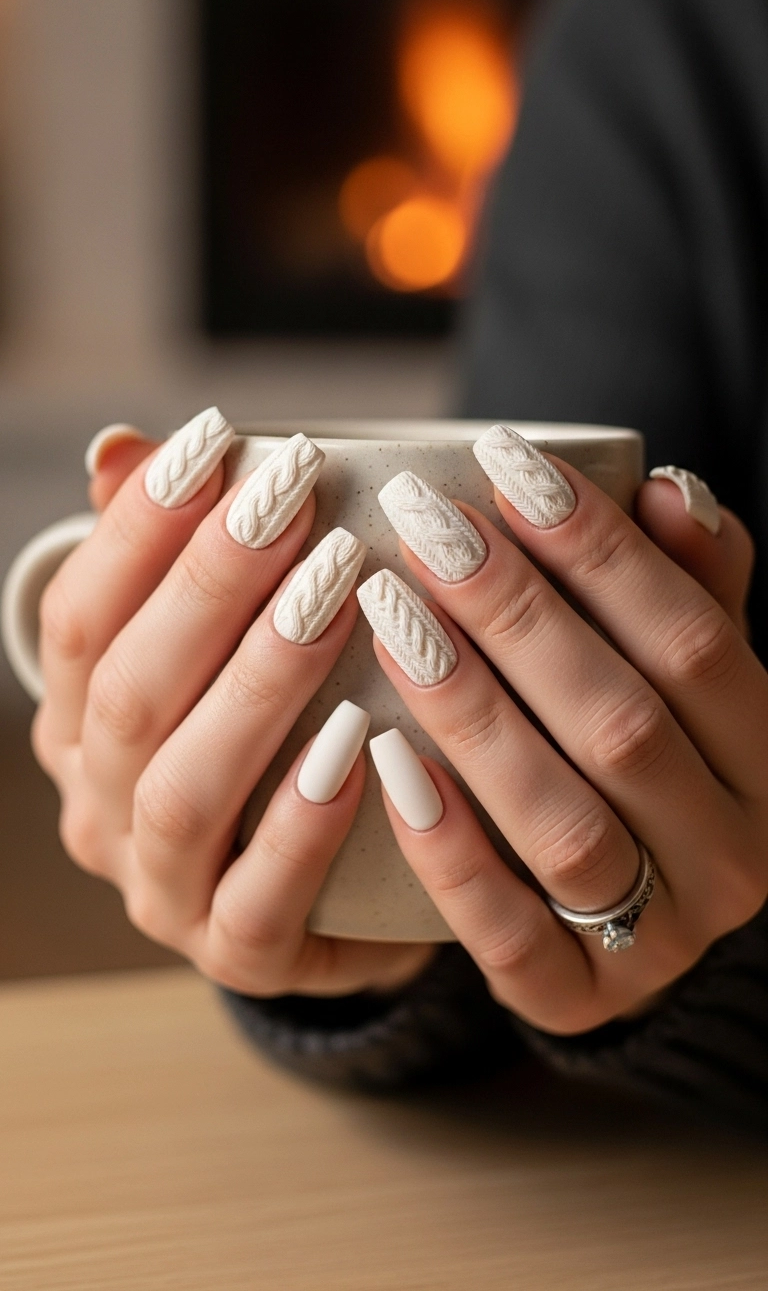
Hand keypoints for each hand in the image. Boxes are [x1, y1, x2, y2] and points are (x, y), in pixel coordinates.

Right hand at [32, 413, 433, 996]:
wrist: (347, 885)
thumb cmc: (286, 732)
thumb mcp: (231, 643)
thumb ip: (176, 554)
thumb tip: (122, 448)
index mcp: (80, 723)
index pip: (80, 617)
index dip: (138, 530)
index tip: (214, 441)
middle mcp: (100, 806)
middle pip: (129, 693)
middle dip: (208, 587)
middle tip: (294, 498)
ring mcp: (161, 890)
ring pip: (182, 790)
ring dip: (256, 686)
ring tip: (334, 596)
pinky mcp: (238, 954)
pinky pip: (257, 900)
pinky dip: (303, 822)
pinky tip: (359, 743)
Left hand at [362, 432, 767, 1031]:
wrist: (635, 901)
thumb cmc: (648, 748)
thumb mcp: (687, 668)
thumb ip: (690, 584)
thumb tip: (670, 490)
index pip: (694, 639)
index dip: (599, 549)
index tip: (502, 463)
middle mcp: (735, 856)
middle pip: (621, 723)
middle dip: (515, 613)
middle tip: (422, 526)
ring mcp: (661, 941)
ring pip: (564, 825)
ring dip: (473, 714)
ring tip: (390, 618)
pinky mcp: (576, 998)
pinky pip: (510, 935)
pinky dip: (450, 849)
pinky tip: (386, 760)